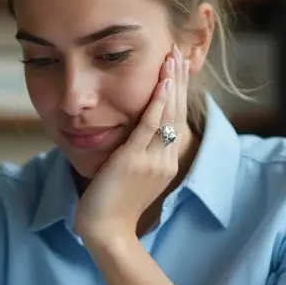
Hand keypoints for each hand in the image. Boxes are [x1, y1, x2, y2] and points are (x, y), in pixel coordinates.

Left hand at [74, 46, 189, 242]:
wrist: (106, 233)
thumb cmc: (110, 210)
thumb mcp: (128, 179)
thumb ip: (133, 158)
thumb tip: (127, 141)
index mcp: (165, 164)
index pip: (174, 119)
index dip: (177, 92)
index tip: (176, 69)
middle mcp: (165, 159)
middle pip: (176, 111)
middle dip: (177, 80)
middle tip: (179, 51)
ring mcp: (152, 159)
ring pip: (166, 113)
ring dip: (170, 82)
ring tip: (172, 57)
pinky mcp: (135, 160)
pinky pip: (150, 125)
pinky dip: (156, 102)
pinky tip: (161, 82)